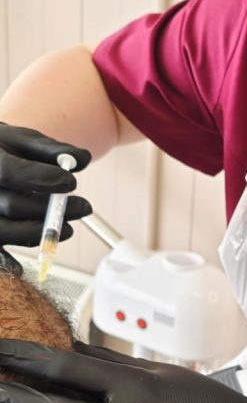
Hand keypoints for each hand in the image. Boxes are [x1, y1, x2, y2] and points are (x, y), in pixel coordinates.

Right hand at [0, 124, 91, 274]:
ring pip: (4, 231)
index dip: (41, 178)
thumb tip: (81, 158)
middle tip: (83, 207)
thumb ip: (50, 150)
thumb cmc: (1, 149)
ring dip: (40, 232)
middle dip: (50, 210)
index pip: (8, 172)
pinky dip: (8, 261)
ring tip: (68, 229)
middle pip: (12, 206)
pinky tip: (29, 261)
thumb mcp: (21, 141)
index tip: (71, 182)